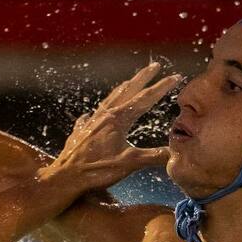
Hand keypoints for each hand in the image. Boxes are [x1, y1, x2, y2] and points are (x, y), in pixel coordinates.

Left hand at [37, 61, 179, 196]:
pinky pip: (92, 115)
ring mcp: (91, 121)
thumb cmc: (96, 170)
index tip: (175, 76)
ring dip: (123, 89)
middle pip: (127, 91)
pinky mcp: (81, 131)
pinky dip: (99, 110)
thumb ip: (153, 156)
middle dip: (142, 77)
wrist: (65, 176)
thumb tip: (175, 153)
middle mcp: (104, 115)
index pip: (145, 99)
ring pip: (110, 99)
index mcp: (118, 119)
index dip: (161, 87)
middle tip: (154, 65)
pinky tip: (95, 112)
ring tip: (130, 82)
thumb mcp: (129, 163)